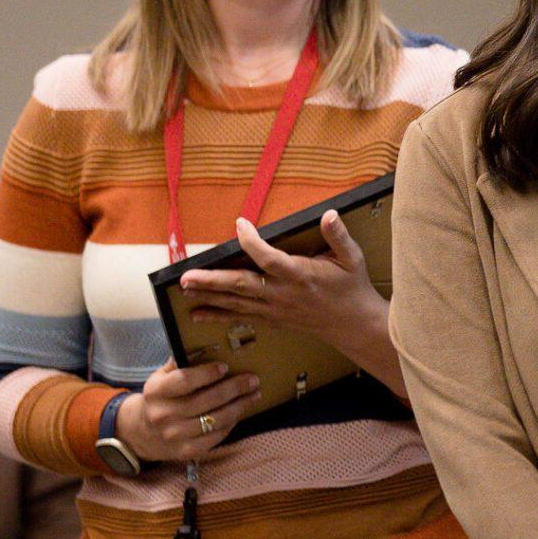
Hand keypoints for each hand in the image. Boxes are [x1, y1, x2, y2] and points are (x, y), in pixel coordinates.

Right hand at [119, 358, 262, 461]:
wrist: (144, 433)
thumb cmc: (161, 398)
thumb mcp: (161, 377)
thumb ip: (179, 363)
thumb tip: (202, 343)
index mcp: (156, 391)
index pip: (184, 381)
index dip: (206, 374)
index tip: (225, 367)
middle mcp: (163, 415)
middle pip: (206, 400)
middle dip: (234, 389)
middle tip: (252, 380)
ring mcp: (174, 435)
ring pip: (215, 420)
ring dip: (239, 406)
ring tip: (255, 394)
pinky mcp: (187, 451)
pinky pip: (216, 436)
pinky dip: (231, 423)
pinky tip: (240, 412)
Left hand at [179, 213, 385, 363]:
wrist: (352, 324)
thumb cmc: (351, 286)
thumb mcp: (352, 258)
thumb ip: (338, 236)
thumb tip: (329, 214)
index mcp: (301, 275)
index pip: (270, 258)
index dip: (252, 242)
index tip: (240, 223)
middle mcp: (283, 294)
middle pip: (242, 286)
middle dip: (213, 281)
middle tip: (187, 276)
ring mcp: (275, 309)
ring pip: (236, 302)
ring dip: (209, 296)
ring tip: (185, 288)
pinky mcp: (271, 319)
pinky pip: (241, 317)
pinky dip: (218, 315)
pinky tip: (197, 313)